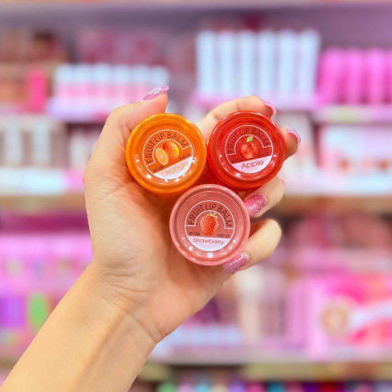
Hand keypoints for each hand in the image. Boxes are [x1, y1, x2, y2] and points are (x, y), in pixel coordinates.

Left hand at [85, 90, 299, 343]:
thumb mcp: (104, 179)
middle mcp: (211, 187)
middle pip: (256, 157)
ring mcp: (227, 218)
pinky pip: (266, 239)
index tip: (264, 108)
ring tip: (248, 209)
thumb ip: (121, 130)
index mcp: (186, 166)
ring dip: (269, 194)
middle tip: (288, 143)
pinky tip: (231, 258)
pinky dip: (258, 246)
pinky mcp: (237, 250)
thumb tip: (163, 94)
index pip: (220, 129)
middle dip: (277, 147)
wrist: (127, 297)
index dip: (244, 113)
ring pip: (270, 192)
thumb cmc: (114, 240)